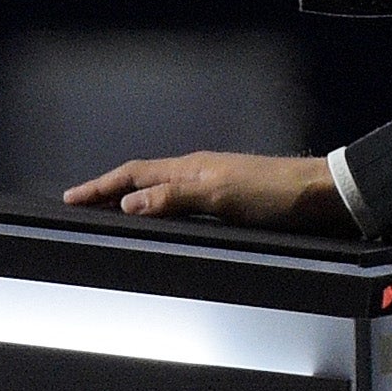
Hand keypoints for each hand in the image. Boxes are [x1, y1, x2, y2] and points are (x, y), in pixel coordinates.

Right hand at [65, 150, 349, 231]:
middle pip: (142, 179)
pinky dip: (161, 210)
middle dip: (108, 191)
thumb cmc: (275, 194)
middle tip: (82, 204)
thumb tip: (128, 204)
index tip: (71, 197)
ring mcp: (213, 184)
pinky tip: (165, 222)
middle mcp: (197, 172)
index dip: (100, 186)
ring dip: (134, 200)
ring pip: (161, 191)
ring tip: (112, 213)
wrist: (320, 196)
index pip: (133, 175)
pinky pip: (181, 202)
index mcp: (190, 168)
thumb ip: (174, 199)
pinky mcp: (229, 200)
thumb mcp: (221, 197)